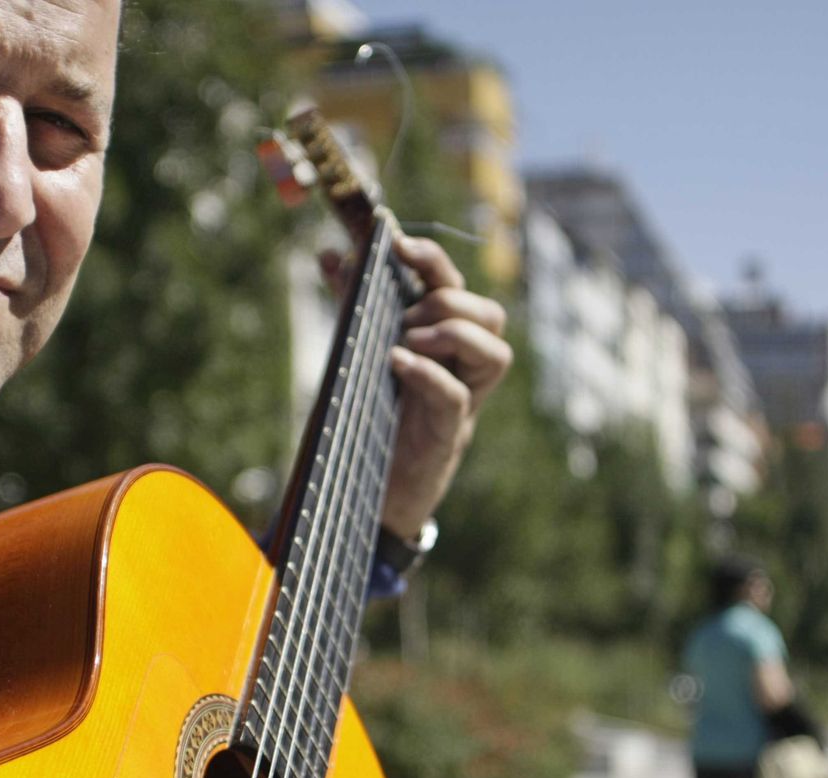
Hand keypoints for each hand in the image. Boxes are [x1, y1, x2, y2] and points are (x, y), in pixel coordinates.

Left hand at [323, 235, 510, 539]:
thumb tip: (331, 255)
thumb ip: (352, 304)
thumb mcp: (362, 349)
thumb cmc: (376, 412)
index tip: (398, 244)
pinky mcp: (449, 434)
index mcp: (445, 340)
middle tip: (404, 318)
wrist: (373, 484)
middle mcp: (464, 368)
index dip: (433, 259)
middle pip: (490, 314)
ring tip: (407, 341)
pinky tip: (396, 362)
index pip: (456, 286)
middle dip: (447, 301)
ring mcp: (463, 401)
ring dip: (453, 334)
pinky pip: (456, 397)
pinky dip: (428, 373)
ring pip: (496, 353)